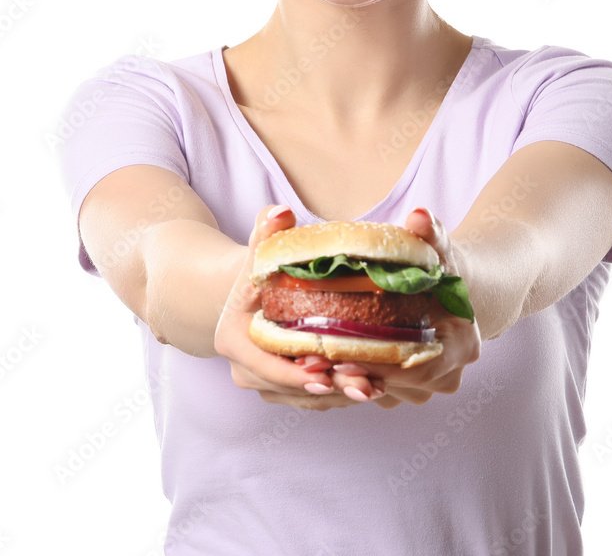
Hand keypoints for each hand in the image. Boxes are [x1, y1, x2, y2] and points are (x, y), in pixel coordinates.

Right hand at [213, 205, 381, 410]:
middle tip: (366, 386)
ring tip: (376, 387)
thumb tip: (280, 212)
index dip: (295, 374)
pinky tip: (372, 384)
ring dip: (341, 395)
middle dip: (329, 388)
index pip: (266, 365)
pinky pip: (313, 398)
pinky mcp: (285, 389)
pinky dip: (340, 393)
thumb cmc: (257, 268)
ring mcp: (265, 383)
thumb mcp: (259, 249)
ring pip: (305, 398)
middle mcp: (245, 370)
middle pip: (291, 388)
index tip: (326, 375)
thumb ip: (266, 231)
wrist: (251, 289)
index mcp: (234, 341)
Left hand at [329, 206, 481, 408]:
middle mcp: (447, 376)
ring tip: (307, 362)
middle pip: (395, 386)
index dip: (378, 363)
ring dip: (344, 380)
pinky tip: (318, 363)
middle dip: (352, 375)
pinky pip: (372, 389)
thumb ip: (431, 233)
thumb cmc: (439, 265)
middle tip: (310, 362)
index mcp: (462, 345)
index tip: (338, 354)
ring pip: (379, 392)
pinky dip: (346, 377)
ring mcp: (425, 388)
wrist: (445, 284)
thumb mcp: (437, 247)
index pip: (418, 367)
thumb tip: (420, 215)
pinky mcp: (402, 389)